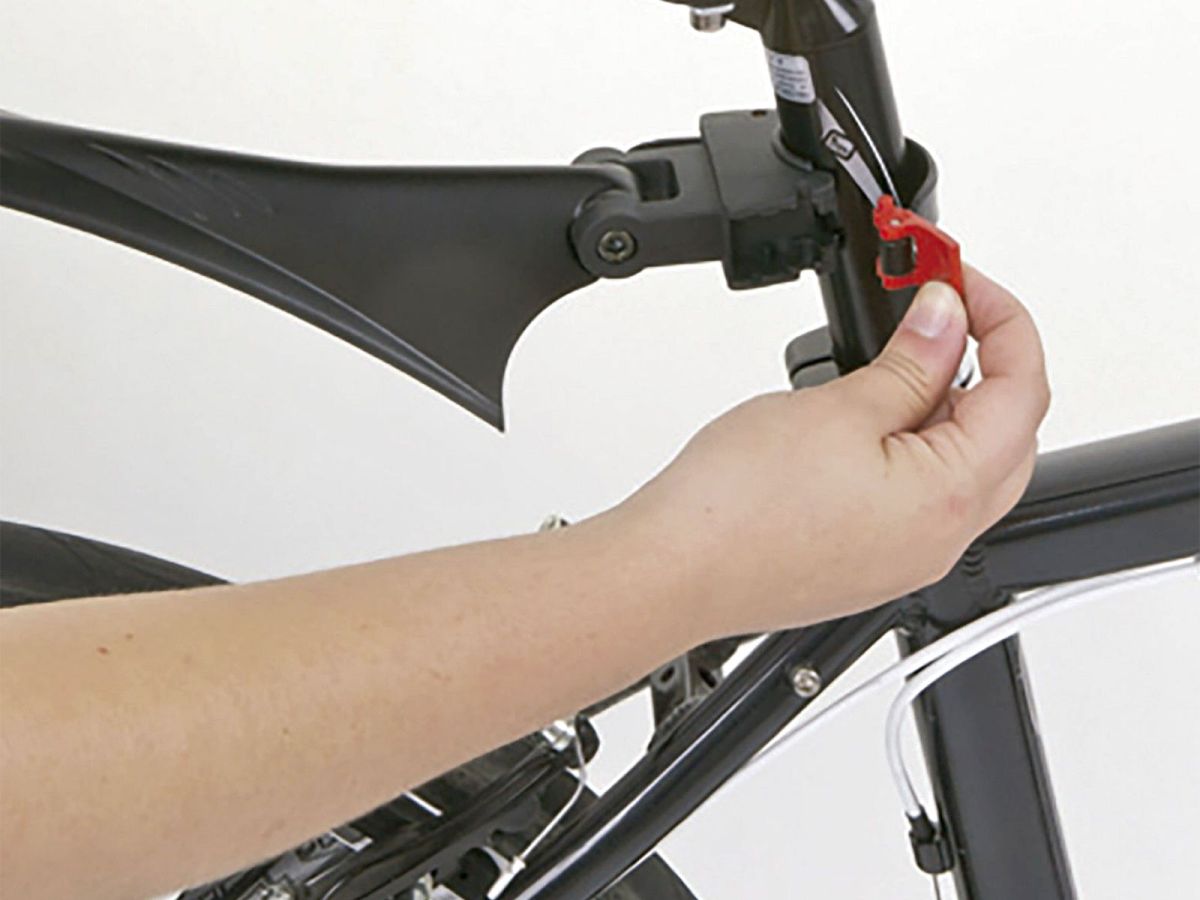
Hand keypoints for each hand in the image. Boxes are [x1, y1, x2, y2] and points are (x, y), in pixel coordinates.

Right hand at [615, 266, 1049, 636]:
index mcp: (949, 496)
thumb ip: (912, 361)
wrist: (675, 571)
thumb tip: (947, 318)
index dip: (1001, 319)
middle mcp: (941, 539)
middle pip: (1006, 433)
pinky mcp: (871, 563)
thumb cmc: (738, 507)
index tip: (960, 280)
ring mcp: (906, 558)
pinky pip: (920, 499)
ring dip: (944, 406)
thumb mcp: (838, 407)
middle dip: (984, 363)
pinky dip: (912, 449)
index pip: (1023, 389)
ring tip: (889, 363)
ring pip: (963, 468)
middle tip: (935, 313)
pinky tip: (864, 422)